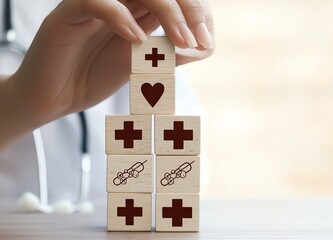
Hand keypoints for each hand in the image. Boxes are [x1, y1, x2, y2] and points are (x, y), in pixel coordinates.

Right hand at [13, 0, 213, 122]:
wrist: (56, 98)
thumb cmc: (96, 77)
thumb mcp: (143, 67)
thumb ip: (171, 55)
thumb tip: (204, 46)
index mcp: (136, 10)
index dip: (195, 11)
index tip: (206, 40)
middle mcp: (118, 2)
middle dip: (188, 8)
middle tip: (200, 37)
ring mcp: (93, 5)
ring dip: (166, 11)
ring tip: (181, 41)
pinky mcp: (67, 15)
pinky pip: (95, 2)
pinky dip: (120, 17)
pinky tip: (137, 40)